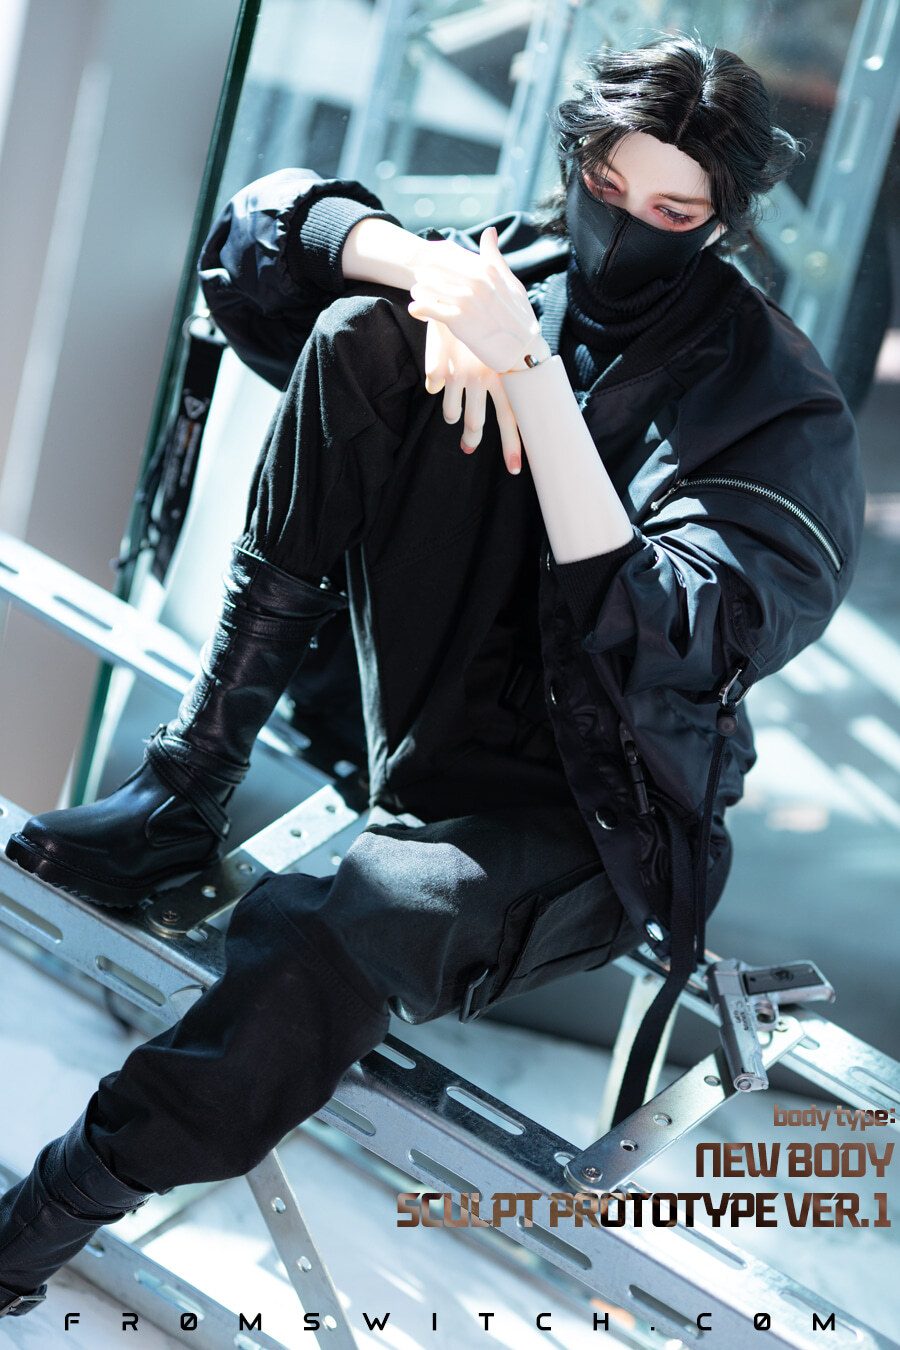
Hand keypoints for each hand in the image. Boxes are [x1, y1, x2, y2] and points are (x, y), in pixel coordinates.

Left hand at [408, 227, 547, 374]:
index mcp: (485, 268)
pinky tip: (420, 314)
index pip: (446, 250)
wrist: (523, 351)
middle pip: (431, 264)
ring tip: (422, 297)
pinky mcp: (458, 320)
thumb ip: (495, 257)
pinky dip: (417, 309)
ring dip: (418, 290)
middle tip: (417, 279)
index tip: (418, 260)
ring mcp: (466, 300)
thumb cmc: (518, 318)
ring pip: (424, 284)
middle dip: (419, 270)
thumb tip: (489, 231)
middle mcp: (475, 280)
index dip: (426, 254)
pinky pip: (424, 307)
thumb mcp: (512, 283)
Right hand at [424, 319, 521, 473]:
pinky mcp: (441, 369)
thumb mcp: (494, 347)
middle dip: (473, 441)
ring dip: (453, 415)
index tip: (515, 467)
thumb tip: (499, 403)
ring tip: (454, 411)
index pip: (512, 416)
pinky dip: (438, 390)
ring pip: (453, 413)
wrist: (453, 292)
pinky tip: (441, 381)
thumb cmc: (481, 322)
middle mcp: (484, 378)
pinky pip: (436, 392)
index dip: (513, 444)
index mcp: (503, 375)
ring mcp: (460, 375)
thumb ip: (498, 376)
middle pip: (479, 422)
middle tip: (468, 449)